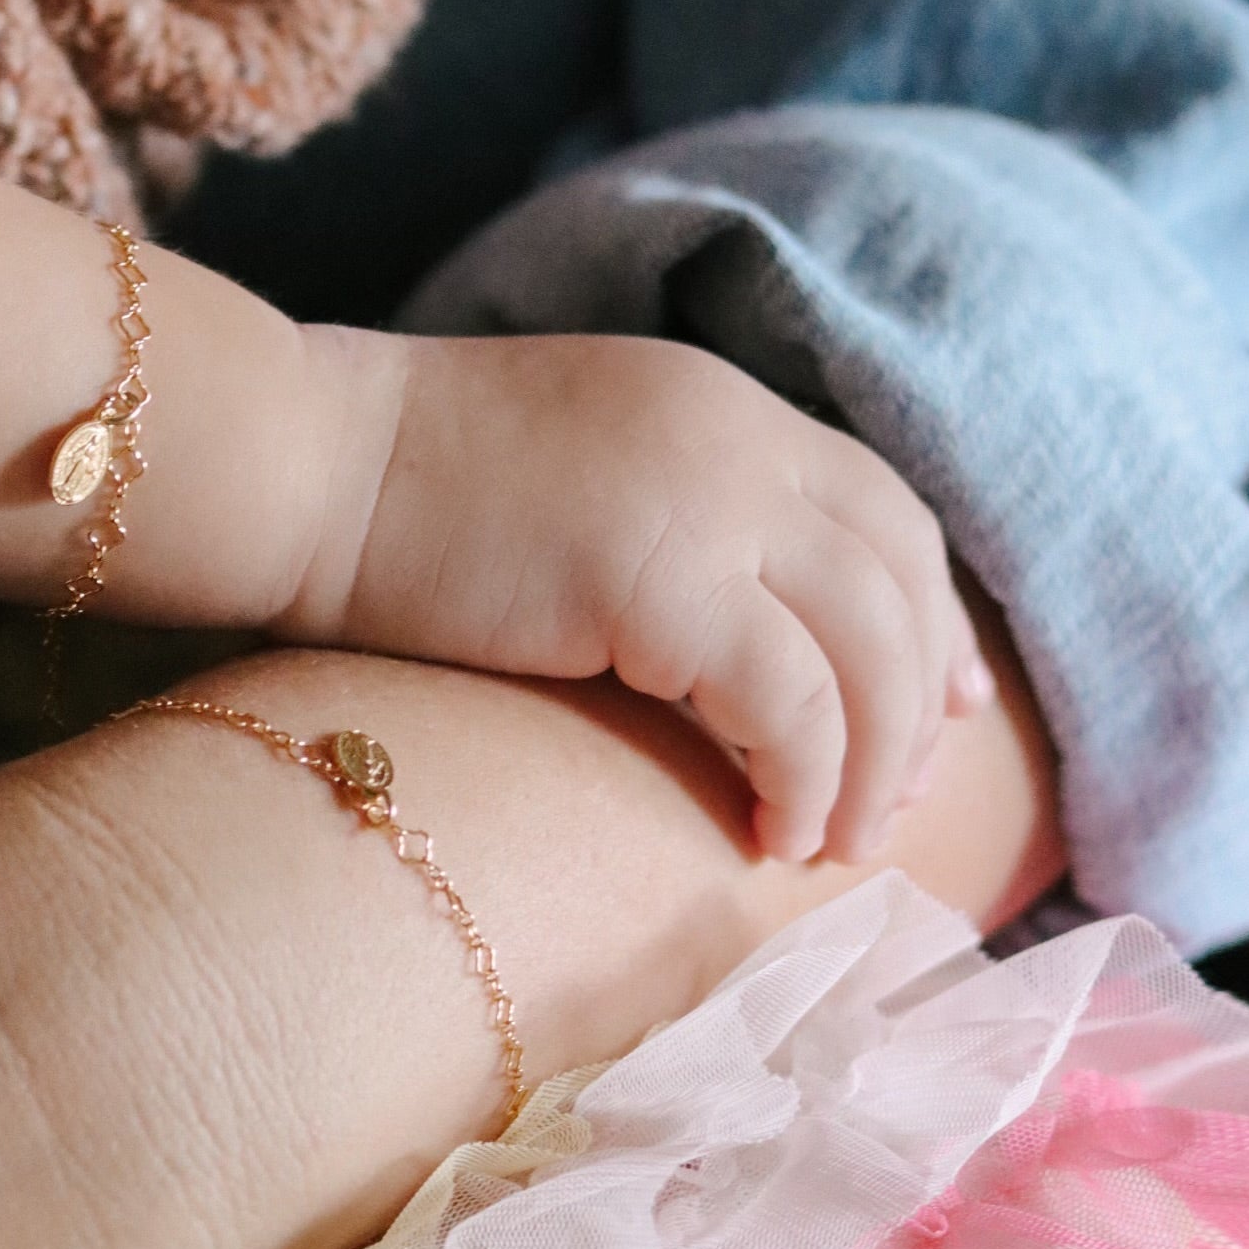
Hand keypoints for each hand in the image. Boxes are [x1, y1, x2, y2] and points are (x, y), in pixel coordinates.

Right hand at [292, 330, 991, 867]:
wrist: (299, 465)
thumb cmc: (386, 496)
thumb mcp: (567, 479)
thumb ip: (658, 523)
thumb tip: (706, 641)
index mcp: (716, 404)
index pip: (880, 507)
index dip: (928, 612)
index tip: (948, 703)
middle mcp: (738, 437)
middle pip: (899, 578)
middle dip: (922, 700)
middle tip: (903, 802)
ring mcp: (711, 500)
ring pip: (869, 649)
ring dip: (876, 761)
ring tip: (840, 845)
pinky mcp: (666, 580)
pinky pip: (792, 702)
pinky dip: (804, 778)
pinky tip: (771, 836)